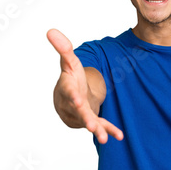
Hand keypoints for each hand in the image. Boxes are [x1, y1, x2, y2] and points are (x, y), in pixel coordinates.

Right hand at [47, 29, 123, 143]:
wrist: (69, 97)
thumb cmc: (70, 77)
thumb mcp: (69, 62)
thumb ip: (63, 48)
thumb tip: (51, 30)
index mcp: (66, 88)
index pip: (68, 91)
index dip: (72, 95)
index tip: (77, 99)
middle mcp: (72, 104)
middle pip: (78, 111)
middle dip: (85, 118)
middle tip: (90, 126)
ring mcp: (81, 113)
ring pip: (88, 121)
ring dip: (96, 129)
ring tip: (103, 138)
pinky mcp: (91, 119)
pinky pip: (101, 125)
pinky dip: (109, 130)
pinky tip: (119, 136)